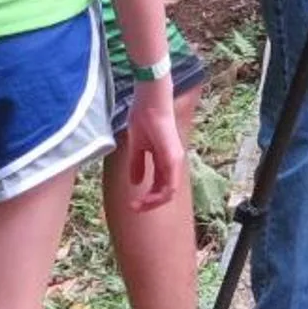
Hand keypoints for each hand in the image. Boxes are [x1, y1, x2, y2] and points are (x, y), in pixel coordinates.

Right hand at [116, 85, 184, 212]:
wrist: (150, 100)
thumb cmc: (144, 116)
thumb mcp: (137, 145)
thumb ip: (137, 164)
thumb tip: (135, 182)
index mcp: (165, 159)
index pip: (160, 185)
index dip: (147, 197)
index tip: (132, 203)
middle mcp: (173, 162)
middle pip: (165, 192)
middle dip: (149, 203)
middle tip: (133, 207)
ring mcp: (175, 161)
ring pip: (168, 192)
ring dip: (152, 202)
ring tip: (136, 205)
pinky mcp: (173, 158)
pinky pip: (170, 185)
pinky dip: (158, 196)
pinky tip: (146, 199)